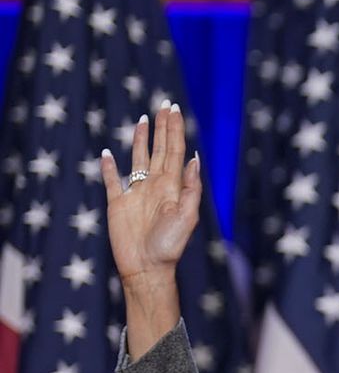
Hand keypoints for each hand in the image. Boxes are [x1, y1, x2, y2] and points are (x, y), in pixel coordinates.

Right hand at [101, 104, 198, 322]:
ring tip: (144, 120)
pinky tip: (108, 153)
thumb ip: (191, 188)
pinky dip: (109, 167)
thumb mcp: (187, 217)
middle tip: (165, 104)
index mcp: (172, 187)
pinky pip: (112, 180)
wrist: (146, 268)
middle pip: (159, 150)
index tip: (174, 109)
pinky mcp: (117, 204)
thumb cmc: (169, 247)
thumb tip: (195, 158)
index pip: (174, 151)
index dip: (175, 130)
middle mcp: (155, 186)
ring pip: (138, 159)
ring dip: (141, 140)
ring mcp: (136, 193)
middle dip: (163, 128)